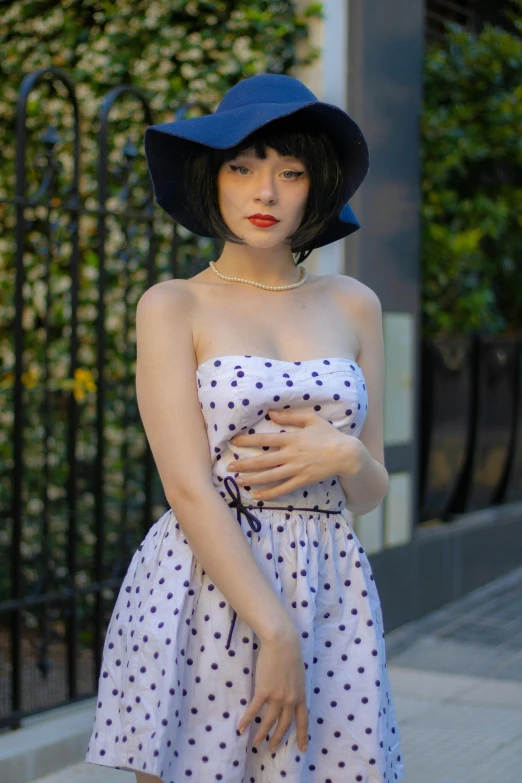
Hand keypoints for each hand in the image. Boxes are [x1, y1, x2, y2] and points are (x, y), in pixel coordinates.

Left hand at [227, 409, 362, 500]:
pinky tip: (257, 495)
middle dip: (244, 464)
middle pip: (263, 460)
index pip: (265, 439)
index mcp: (292, 439)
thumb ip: (290, 416)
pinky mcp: (302, 481)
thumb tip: (271, 412)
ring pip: (270, 476)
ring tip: (238, 481)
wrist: (346, 455)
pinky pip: (283, 489)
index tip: (233, 441)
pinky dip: (269, 493)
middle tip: (229, 467)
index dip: (248, 440)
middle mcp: (291, 455)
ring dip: (252, 479)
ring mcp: (296, 469)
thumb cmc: (328, 435)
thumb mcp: (311, 420)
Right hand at [237, 628, 308, 753]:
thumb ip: (295, 688)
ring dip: (262, 734)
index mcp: (301, 695)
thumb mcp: (298, 675)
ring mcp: (277, 696)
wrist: (282, 642)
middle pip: (284, 725)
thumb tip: (289, 697)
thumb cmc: (290, 654)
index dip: (302, 736)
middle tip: (273, 750)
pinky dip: (247, 720)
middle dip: (278, 739)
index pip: (303, 721)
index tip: (302, 749)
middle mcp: (290, 700)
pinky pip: (254, 710)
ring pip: (269, 721)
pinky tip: (241, 728)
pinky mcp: (263, 691)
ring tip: (256, 743)